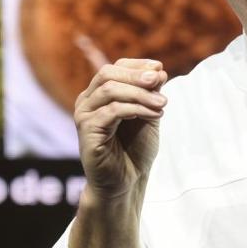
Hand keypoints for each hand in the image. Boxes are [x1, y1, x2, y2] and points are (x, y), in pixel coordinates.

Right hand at [74, 58, 168, 203]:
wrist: (126, 182)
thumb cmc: (135, 150)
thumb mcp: (148, 115)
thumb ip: (151, 94)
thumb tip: (159, 70)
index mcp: (99, 95)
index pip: (115, 68)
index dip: (137, 65)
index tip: (160, 69)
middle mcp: (87, 101)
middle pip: (108, 74)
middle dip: (136, 75)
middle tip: (160, 80)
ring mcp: (84, 115)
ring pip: (110, 90)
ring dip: (140, 94)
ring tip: (162, 104)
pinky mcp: (86, 131)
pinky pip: (111, 111)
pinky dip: (136, 109)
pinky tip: (154, 115)